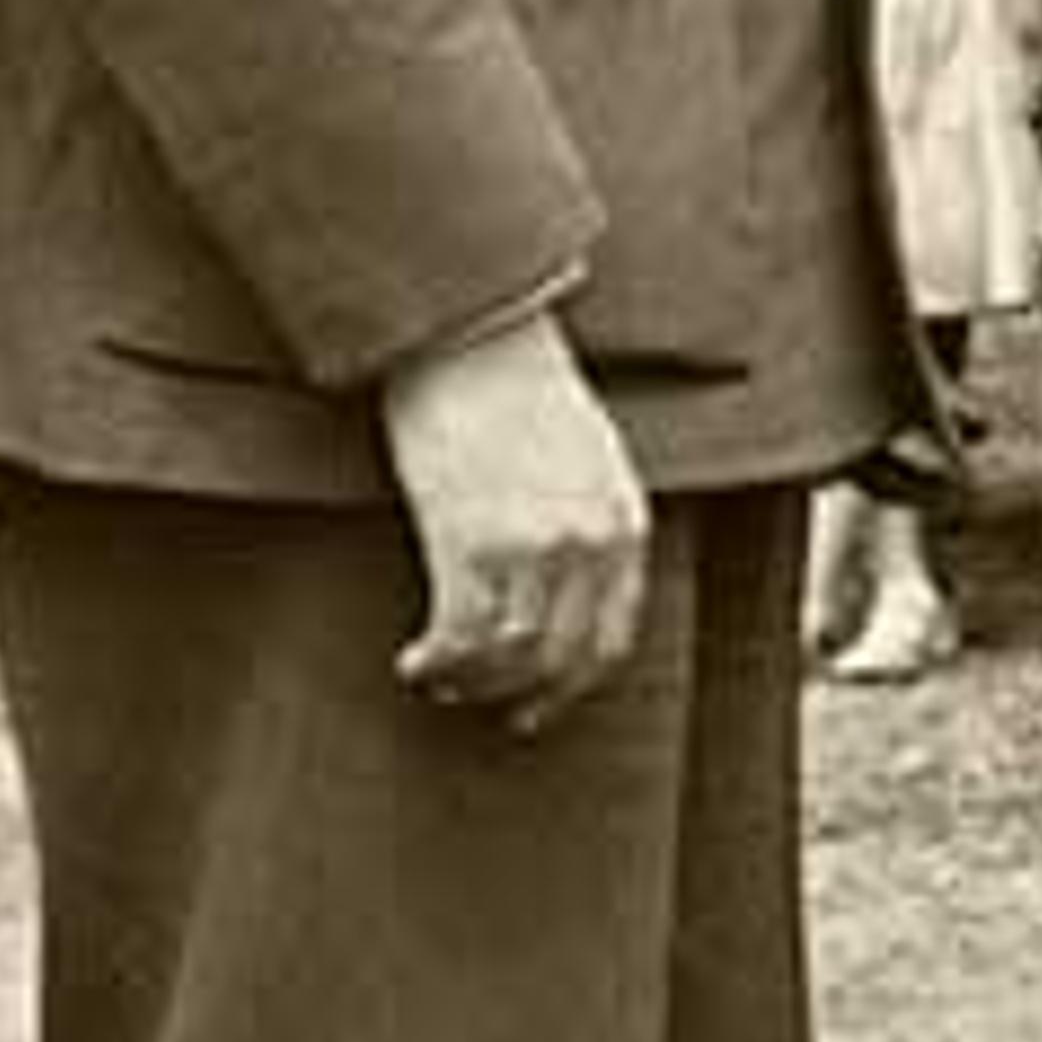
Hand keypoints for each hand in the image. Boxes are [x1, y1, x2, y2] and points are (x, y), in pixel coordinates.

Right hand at [381, 303, 650, 732]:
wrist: (470, 335)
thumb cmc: (515, 388)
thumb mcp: (585, 455)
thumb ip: (588, 519)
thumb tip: (561, 586)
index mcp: (625, 522)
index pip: (613, 635)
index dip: (573, 680)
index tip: (540, 698)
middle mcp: (591, 543)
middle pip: (564, 659)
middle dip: (523, 695)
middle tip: (486, 707)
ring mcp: (535, 547)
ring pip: (512, 659)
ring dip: (473, 684)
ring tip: (440, 680)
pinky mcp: (473, 542)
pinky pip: (462, 638)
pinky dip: (439, 664)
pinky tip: (415, 664)